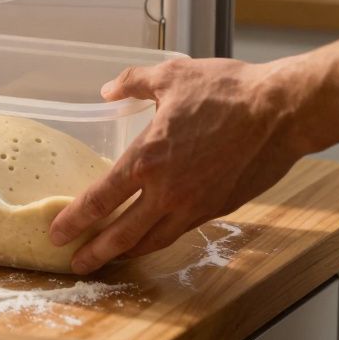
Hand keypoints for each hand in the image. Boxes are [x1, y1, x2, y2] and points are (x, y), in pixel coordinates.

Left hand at [49, 57, 318, 273]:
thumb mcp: (171, 76)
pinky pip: (181, 231)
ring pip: (153, 240)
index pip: (100, 199)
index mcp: (148, 159)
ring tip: (110, 259)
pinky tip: (153, 237)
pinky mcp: (218, 208)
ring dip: (127, 253)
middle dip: (94, 252)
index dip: (74, 219)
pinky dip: (160, 239)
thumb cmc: (228, 92)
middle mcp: (167, 191)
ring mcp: (195, 205)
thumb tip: (109, 90)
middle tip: (75, 263)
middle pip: (121, 235)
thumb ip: (133, 83)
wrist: (281, 112)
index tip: (57, 232)